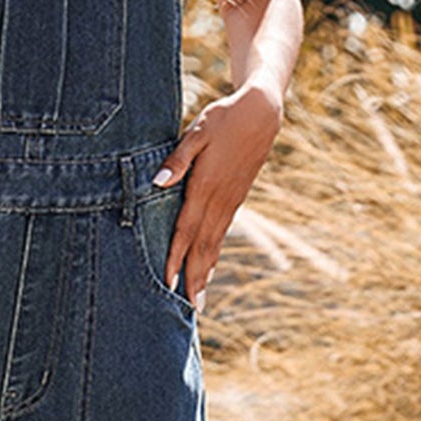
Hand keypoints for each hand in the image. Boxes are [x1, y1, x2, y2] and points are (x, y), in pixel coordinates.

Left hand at [153, 78, 283, 305]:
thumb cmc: (224, 118)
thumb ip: (178, 160)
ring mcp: (231, 201)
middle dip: (195, 278)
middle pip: (203, 246)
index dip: (177, 257)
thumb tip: (157, 183)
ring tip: (199, 299)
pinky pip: (223, 233)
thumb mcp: (197, 131)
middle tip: (189, 308)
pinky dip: (215, 254)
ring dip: (206, 272)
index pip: (187, 229)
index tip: (169, 282)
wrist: (262, 112)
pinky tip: (210, 268)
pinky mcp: (237, 198)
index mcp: (206, 186)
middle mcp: (220, 200)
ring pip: (215, 243)